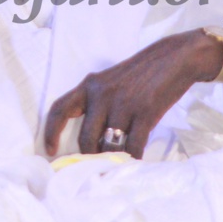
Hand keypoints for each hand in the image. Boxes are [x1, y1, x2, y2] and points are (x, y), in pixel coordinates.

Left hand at [44, 30, 221, 158]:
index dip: (50, 132)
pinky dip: (133, 158)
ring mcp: (123, 103)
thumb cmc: (139, 74)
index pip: (60, 109)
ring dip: (111, 158)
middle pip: (84, 138)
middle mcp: (101, 94)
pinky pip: (133, 146)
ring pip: (108, 145)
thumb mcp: (109, 82)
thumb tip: (87, 138)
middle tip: (95, 163)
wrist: (172, 59)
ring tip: (116, 162)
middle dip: (89, 155)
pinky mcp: (144, 113)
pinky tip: (135, 160)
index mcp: (89, 85)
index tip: (50, 150)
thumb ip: (96, 103)